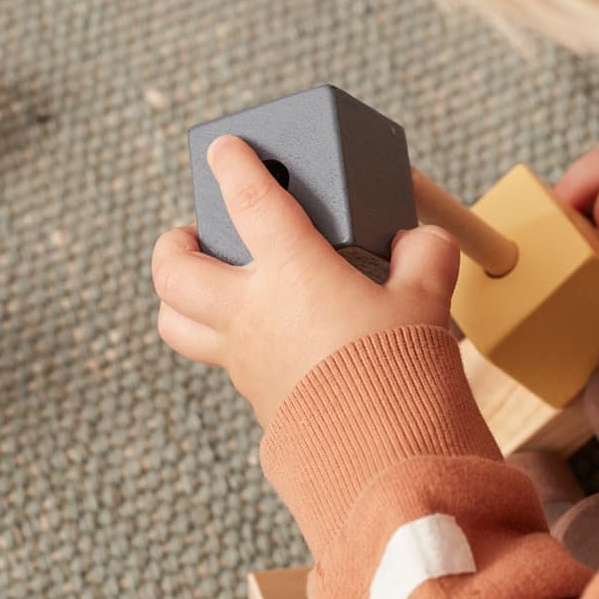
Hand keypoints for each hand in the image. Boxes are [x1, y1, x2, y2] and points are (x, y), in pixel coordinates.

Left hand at [152, 135, 459, 428]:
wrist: (381, 452)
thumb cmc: (400, 367)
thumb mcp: (425, 300)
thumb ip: (425, 257)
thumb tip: (421, 240)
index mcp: (292, 272)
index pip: (250, 201)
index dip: (233, 165)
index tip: (222, 147)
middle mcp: (251, 311)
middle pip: (175, 269)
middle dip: (173, 241)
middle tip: (194, 230)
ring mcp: (243, 356)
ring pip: (175, 321)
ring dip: (178, 295)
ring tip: (204, 281)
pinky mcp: (252, 392)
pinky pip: (217, 356)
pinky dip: (220, 336)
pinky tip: (260, 332)